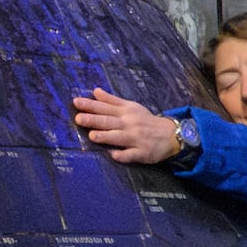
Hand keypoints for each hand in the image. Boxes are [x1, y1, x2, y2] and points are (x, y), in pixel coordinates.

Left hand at [72, 88, 187, 165]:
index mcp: (125, 112)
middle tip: (78, 118)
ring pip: (119, 138)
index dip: (91, 105)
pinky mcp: (142, 153)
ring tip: (92, 135)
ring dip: (106, 136)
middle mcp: (129, 124)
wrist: (170, 134)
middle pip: (109, 122)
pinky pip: (131, 155)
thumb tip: (95, 91)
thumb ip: (112, 100)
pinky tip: (113, 155)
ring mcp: (136, 139)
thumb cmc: (145, 120)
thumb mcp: (131, 106)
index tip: (76, 102)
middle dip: (94, 120)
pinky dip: (123, 155)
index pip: (105, 107)